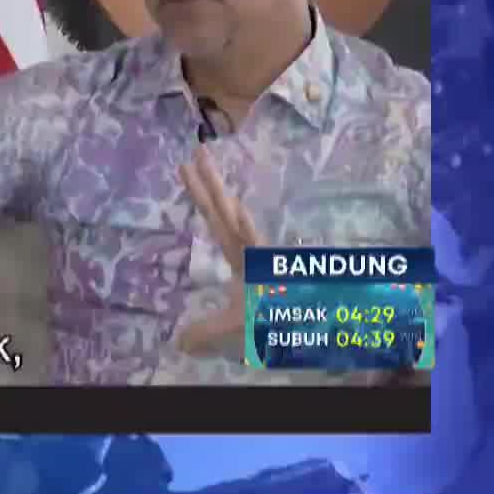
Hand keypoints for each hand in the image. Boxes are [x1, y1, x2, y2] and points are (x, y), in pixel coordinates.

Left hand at [175, 145, 262, 356]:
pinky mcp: (275, 267)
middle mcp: (250, 249)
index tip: (183, 166)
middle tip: (194, 150)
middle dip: (208, 182)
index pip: (214, 219)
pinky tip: (234, 210)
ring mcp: (263, 256)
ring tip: (206, 168)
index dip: (199, 194)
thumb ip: (207, 330)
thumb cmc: (280, 321)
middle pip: (222, 211)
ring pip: (238, 221)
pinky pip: (258, 245)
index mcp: (240, 255)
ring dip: (221, 197)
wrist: (314, 327)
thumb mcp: (234, 326)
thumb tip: (179, 342)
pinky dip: (246, 228)